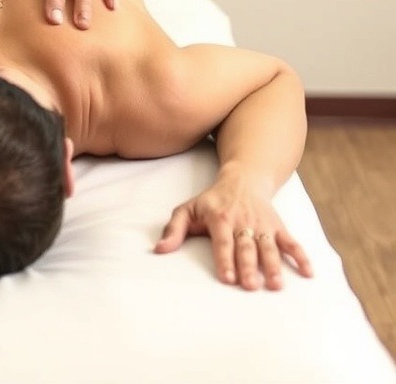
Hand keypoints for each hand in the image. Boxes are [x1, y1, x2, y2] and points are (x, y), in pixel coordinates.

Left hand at [154, 172, 312, 289]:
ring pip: (269, 245)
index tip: (227, 278)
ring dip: (274, 265)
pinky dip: (301, 256)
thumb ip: (174, 229)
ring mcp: (262, 223)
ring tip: (276, 284)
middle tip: (251, 286)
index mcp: (219, 217)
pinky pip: (291, 241)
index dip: (225, 259)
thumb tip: (159, 250)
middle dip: (248, 266)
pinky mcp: (278, 226)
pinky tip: (308, 273)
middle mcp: (242, 220)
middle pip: (246, 246)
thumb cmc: (211, 200)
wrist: (242, 179)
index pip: (222, 240)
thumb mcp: (187, 209)